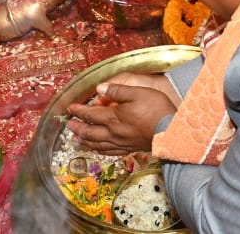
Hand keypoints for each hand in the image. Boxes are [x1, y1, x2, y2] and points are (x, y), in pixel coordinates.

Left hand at [64, 73, 180, 155]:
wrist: (171, 131)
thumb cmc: (156, 110)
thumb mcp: (137, 92)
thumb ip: (117, 91)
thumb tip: (100, 88)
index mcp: (114, 118)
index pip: (90, 114)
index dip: (78, 111)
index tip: (70, 108)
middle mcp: (114, 132)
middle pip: (89, 132)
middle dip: (77, 127)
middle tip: (68, 124)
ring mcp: (121, 143)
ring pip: (97, 144)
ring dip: (84, 140)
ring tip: (77, 138)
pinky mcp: (129, 148)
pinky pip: (108, 151)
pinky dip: (99, 150)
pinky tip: (98, 149)